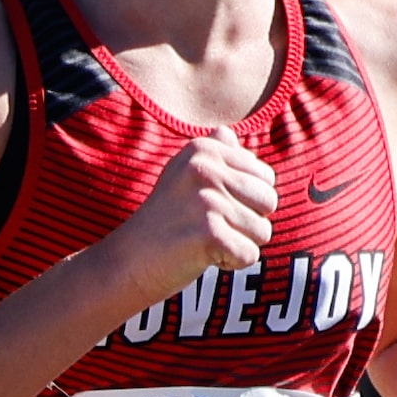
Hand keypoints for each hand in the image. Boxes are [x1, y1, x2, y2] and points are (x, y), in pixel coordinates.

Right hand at [105, 129, 277, 305]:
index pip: (266, 177)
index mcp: (204, 149)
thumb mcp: (182, 176)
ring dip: (238, 244)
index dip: (245, 201)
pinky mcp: (210, 233)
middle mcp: (206, 168)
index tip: (209, 208)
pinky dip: (232, 263)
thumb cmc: (164, 220)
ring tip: (203, 241)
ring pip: (262, 231)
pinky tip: (202, 257)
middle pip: (269, 202)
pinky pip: (250, 255)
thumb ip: (212, 152)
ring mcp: (207, 200)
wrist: (127, 262)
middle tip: (208, 227)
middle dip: (247, 222)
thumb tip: (227, 133)